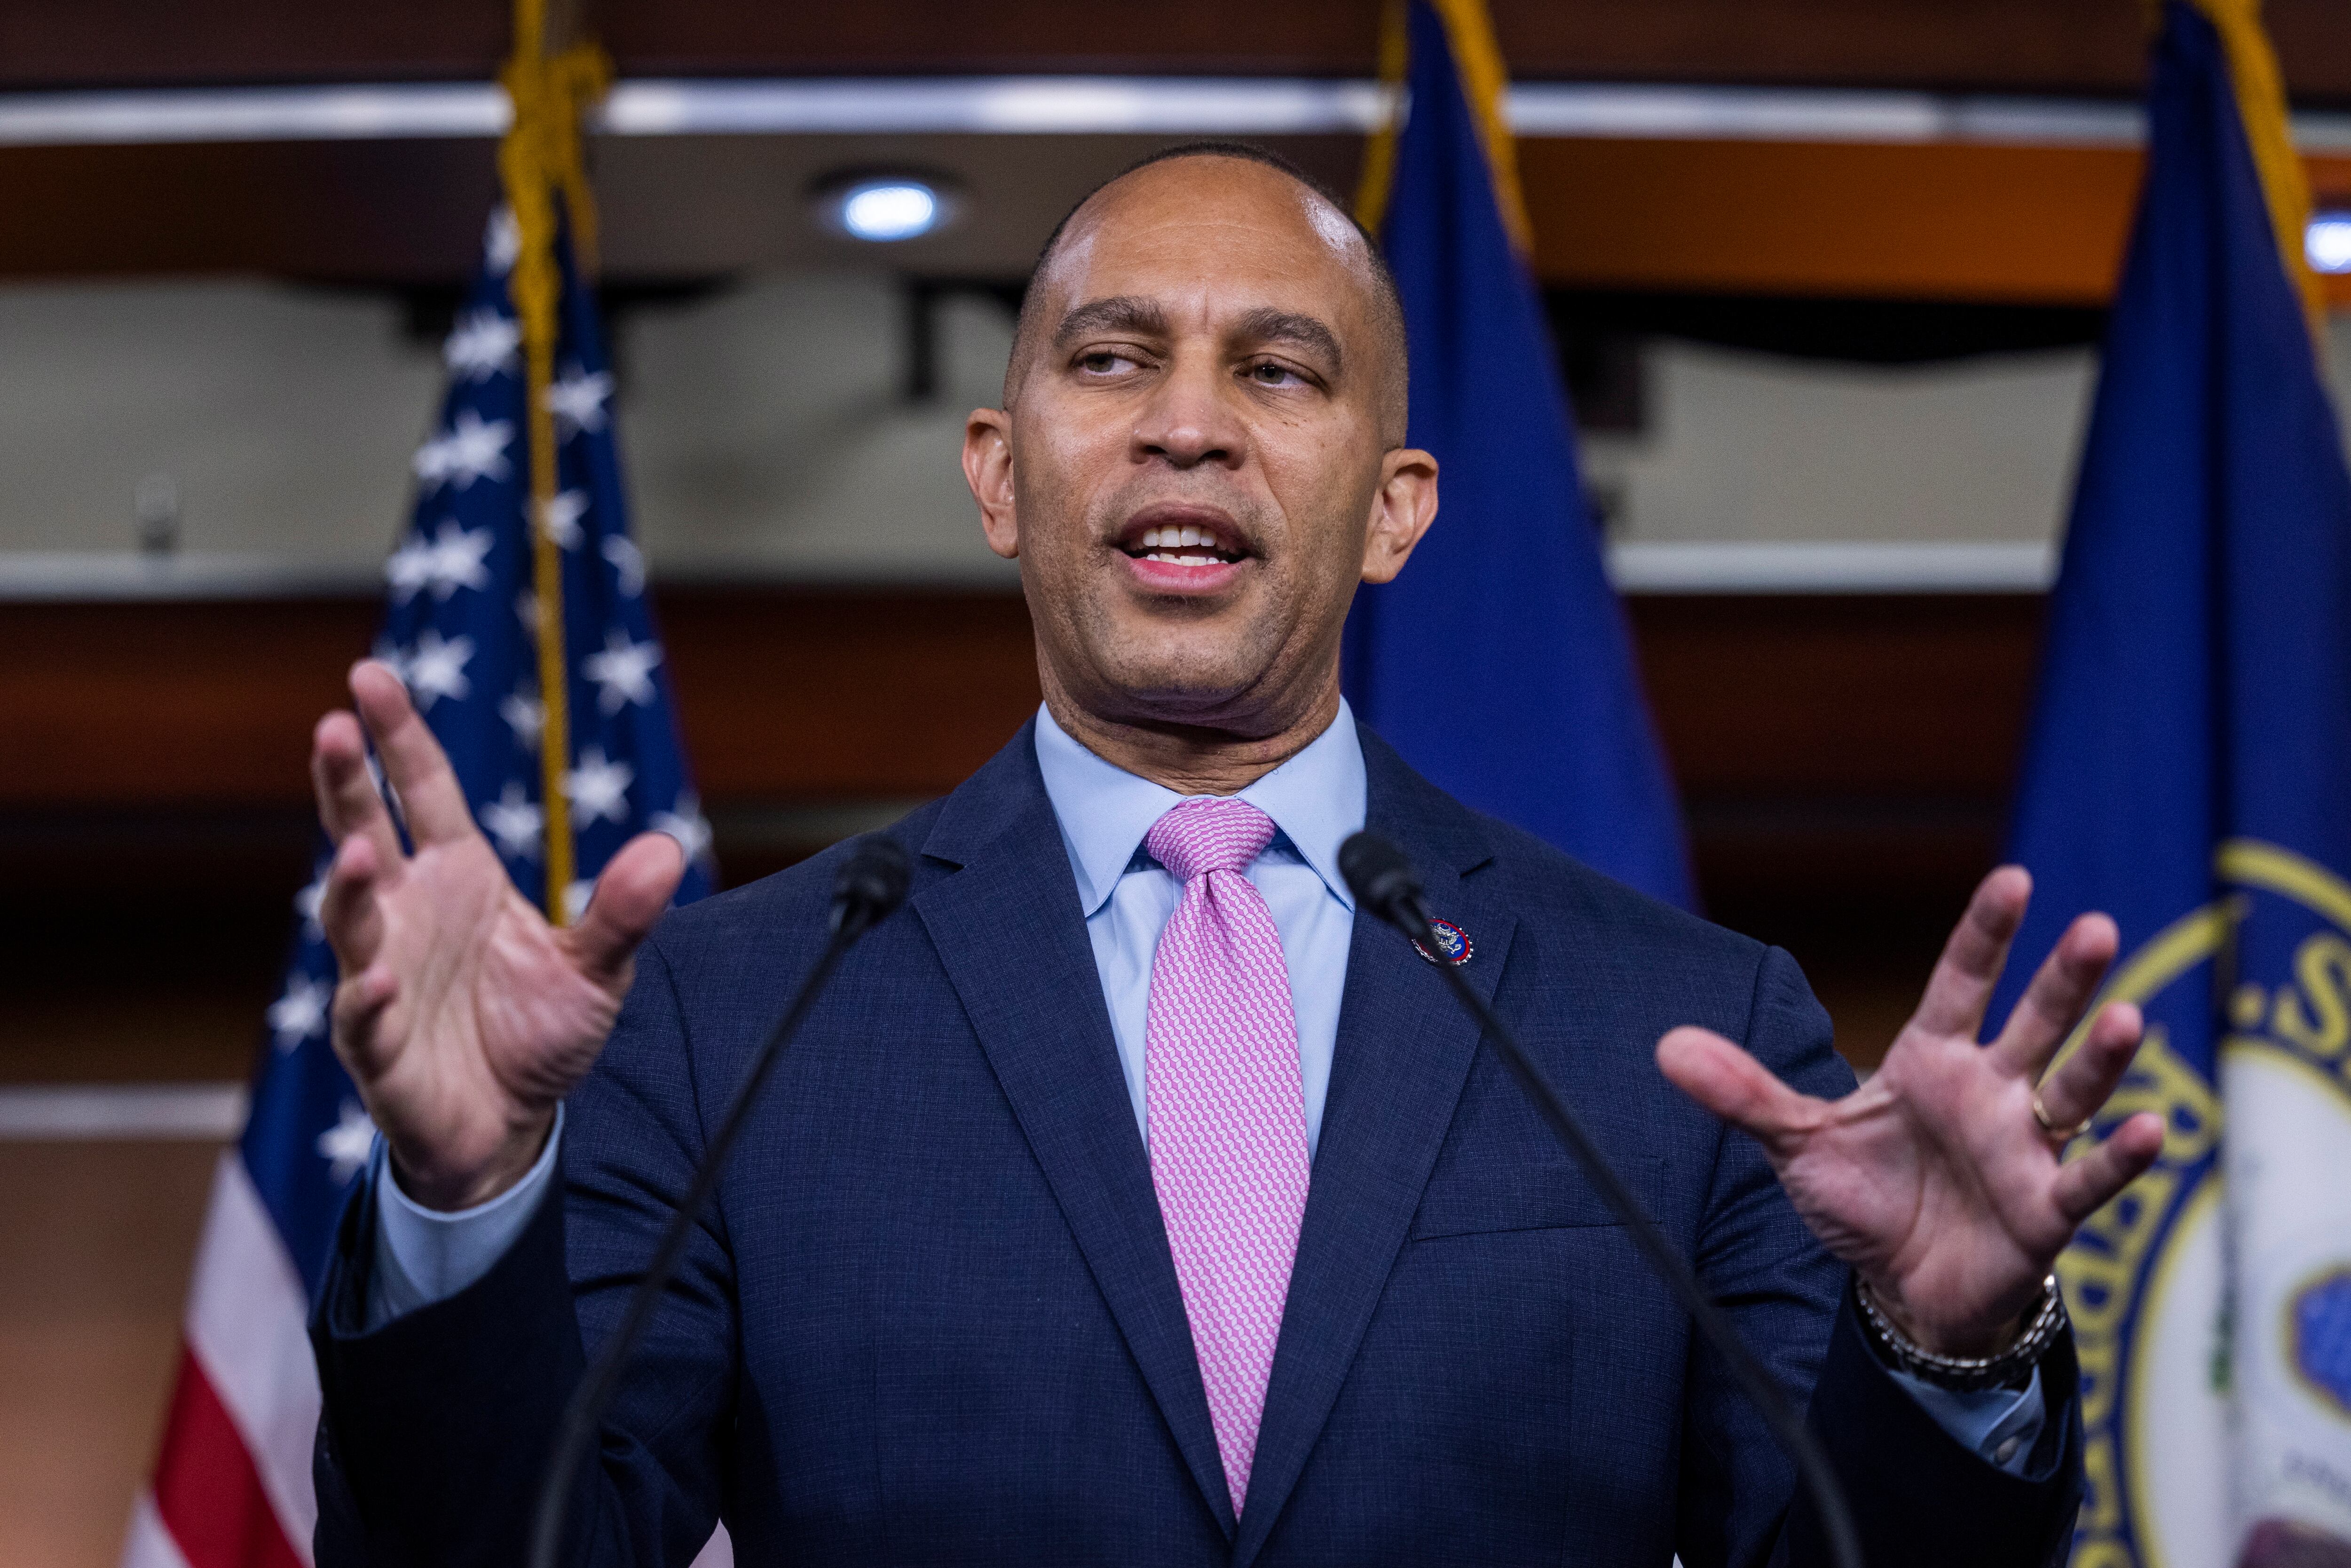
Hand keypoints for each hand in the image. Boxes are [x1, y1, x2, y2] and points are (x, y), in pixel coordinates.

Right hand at [311, 660, 684, 1210]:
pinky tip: (380, 981)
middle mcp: (407, 915)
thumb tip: (668, 847)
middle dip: (346, 782)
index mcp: (458, 878)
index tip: (370, 675)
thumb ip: (622, 911)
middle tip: (332, 727)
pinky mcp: (377, 1046)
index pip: (422, 791)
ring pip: (351, 921)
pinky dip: (368, 997)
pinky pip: (363, 1016)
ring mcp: (382, 975)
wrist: (509, 1126)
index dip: (398, 737)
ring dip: (349, 888)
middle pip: (364, 832)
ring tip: (359, 852)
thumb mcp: (598, 969)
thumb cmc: (538, 1033)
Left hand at [1656, 867, 2165, 1355]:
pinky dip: (2121, 1155)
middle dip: (2064, 978)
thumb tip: (1665, 1047)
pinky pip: (2092, 1177)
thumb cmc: (1862, 1200)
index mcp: (1932, 1062)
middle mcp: (1990, 1091)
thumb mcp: (1795, 1143)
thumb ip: (1742, 1093)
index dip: (1986, 934)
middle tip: (2096, 927)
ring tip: (2126, 1018)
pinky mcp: (2047, 1208)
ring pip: (2072, 1089)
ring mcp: (2026, 1147)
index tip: (2013, 879)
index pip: (1962, 982)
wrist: (1901, 1288)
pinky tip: (2152, 1129)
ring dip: (2103, 1058)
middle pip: (2033, 1022)